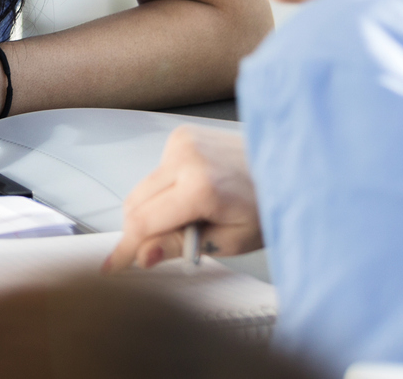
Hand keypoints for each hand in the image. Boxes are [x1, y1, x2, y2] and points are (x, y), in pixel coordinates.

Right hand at [104, 124, 262, 269]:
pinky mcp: (181, 136)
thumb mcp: (231, 240)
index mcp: (200, 185)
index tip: (111, 266)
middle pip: (136, 203)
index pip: (144, 221)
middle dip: (139, 232)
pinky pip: (157, 173)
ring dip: (153, 211)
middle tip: (157, 251)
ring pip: (143, 188)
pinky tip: (192, 197)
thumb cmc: (269, 203)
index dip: (126, 248)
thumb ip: (181, 246)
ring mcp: (181, 141)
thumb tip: (144, 256)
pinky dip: (164, 191)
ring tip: (189, 220)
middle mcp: (185, 157)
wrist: (290, 166)